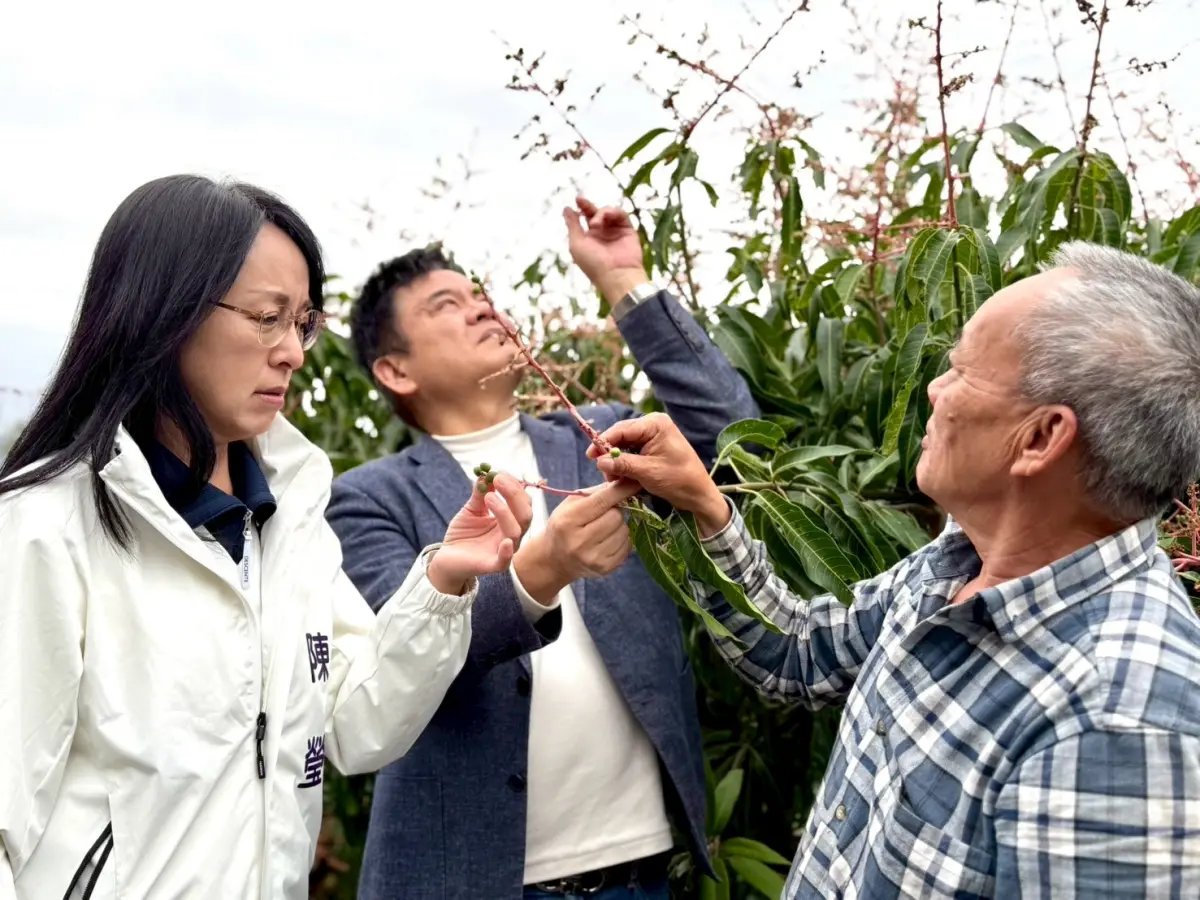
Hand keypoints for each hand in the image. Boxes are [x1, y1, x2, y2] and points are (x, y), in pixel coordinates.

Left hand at [427, 473, 533, 593]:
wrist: (447, 556)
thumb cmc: (463, 533)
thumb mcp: (472, 509)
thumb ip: (480, 494)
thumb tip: (486, 474)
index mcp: (510, 520)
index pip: (522, 501)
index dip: (514, 486)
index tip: (498, 473)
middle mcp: (512, 535)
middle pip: (525, 514)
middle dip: (513, 494)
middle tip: (497, 479)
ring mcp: (504, 550)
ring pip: (515, 532)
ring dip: (504, 511)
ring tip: (488, 498)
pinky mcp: (492, 565)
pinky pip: (505, 561)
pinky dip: (507, 552)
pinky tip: (505, 541)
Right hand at [512, 478, 642, 603]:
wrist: (555, 560)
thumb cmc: (564, 525)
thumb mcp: (571, 504)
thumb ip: (595, 493)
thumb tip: (622, 482)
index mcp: (568, 521)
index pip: (601, 501)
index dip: (620, 490)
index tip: (634, 481)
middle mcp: (579, 542)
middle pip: (616, 516)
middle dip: (615, 510)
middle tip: (605, 512)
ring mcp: (593, 558)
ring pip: (624, 531)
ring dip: (619, 525)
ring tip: (604, 527)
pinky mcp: (605, 568)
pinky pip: (627, 546)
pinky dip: (622, 539)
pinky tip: (608, 539)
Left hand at [563, 195, 648, 304]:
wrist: (616, 275)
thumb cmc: (593, 264)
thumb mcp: (576, 244)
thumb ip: (572, 225)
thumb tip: (567, 208)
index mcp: (589, 239)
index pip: (584, 219)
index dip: (580, 208)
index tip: (576, 200)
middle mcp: (602, 234)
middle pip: (596, 213)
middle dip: (587, 206)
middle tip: (580, 200)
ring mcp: (615, 232)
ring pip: (608, 212)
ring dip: (600, 213)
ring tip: (595, 224)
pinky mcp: (628, 230)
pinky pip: (621, 215)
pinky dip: (613, 212)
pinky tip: (606, 218)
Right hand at [586, 413, 730, 536]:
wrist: (699, 494)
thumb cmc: (679, 480)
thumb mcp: (649, 472)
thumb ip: (623, 464)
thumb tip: (599, 461)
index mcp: (655, 424)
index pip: (622, 429)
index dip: (604, 442)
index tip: (590, 456)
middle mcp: (653, 426)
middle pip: (621, 437)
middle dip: (611, 455)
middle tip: (605, 474)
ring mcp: (652, 437)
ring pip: (624, 447)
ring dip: (617, 464)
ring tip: (615, 480)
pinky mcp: (651, 449)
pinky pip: (631, 454)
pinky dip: (625, 466)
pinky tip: (623, 479)